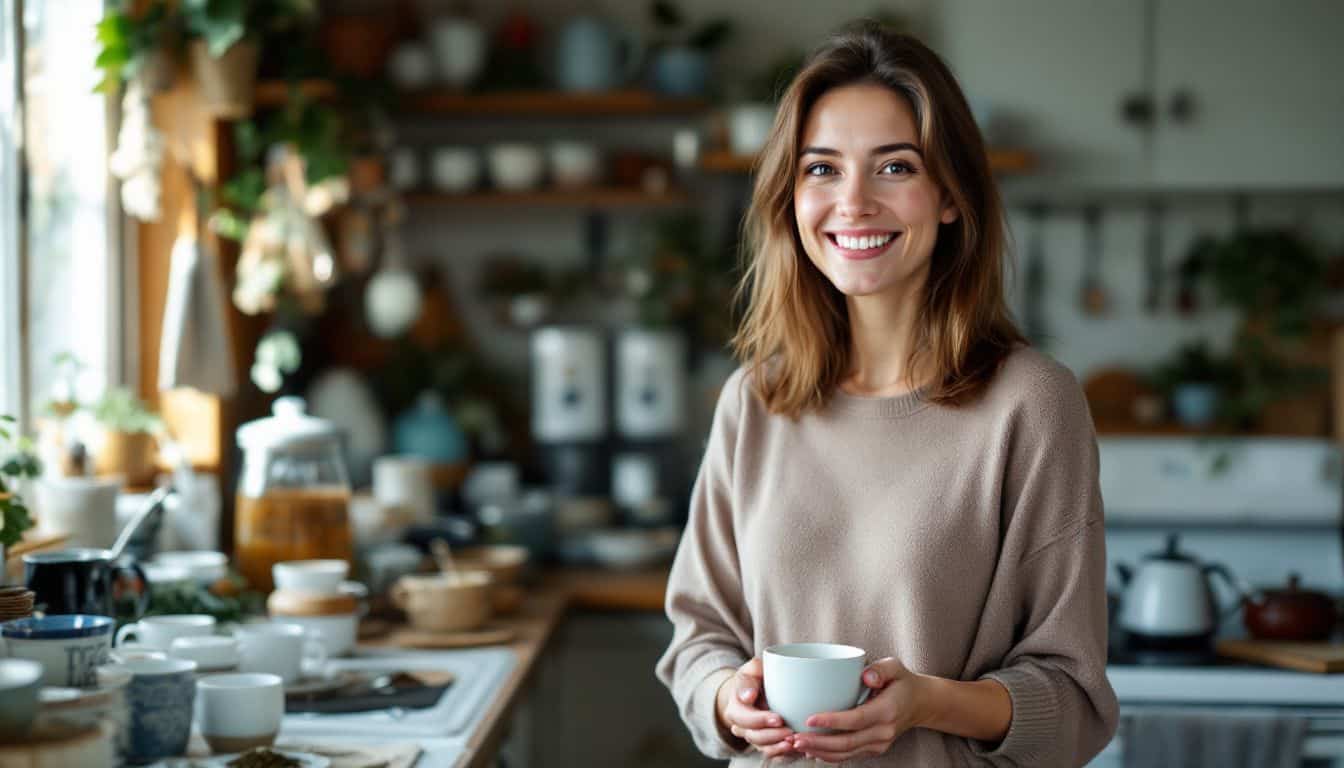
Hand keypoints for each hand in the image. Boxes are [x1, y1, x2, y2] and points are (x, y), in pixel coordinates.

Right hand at [716, 656, 795, 758]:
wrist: (758, 692)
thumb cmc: (756, 678)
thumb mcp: (751, 670)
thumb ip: (748, 677)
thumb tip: (748, 696)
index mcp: (735, 708)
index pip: (744, 718)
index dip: (760, 720)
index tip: (778, 718)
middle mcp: (742, 727)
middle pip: (754, 737)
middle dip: (773, 736)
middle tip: (790, 732)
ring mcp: (755, 738)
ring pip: (764, 749)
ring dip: (779, 748)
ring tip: (795, 742)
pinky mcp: (767, 746)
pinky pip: (774, 756)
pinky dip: (785, 755)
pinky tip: (797, 749)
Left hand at [790, 657, 929, 763]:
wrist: (921, 703)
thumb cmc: (902, 682)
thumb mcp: (895, 667)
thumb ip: (881, 669)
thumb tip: (865, 675)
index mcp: (887, 711)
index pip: (856, 719)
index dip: (831, 721)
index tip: (809, 719)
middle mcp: (883, 732)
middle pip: (846, 742)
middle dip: (818, 742)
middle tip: (794, 737)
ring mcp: (879, 744)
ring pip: (846, 754)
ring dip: (820, 752)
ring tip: (796, 745)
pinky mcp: (874, 749)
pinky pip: (849, 756)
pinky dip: (829, 755)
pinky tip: (811, 750)